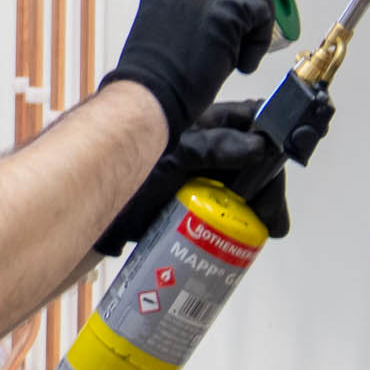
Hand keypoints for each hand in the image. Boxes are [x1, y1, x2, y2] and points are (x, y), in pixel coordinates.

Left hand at [94, 100, 288, 255]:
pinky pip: (218, 215)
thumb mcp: (173, 155)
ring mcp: (193, 180)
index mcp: (202, 125)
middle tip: (271, 222)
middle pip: (250, 165)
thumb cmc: (122, 171)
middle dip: (266, 192)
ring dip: (253, 214)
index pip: (252, 124)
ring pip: (237, 193)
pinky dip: (233, 229)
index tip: (283, 172)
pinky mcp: (184, 207)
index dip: (274, 143)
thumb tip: (257, 146)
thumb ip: (212, 147)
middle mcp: (201, 151)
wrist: (86, 210)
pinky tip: (237, 244)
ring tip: (260, 235)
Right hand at [100, 0, 291, 140]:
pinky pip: (260, 15)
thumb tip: (244, 15)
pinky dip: (260, 41)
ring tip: (246, 51)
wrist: (147, 98)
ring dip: (262, 17)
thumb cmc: (159, 83)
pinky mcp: (221, 11)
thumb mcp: (173, 35)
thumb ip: (201, 16)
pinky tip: (243, 64)